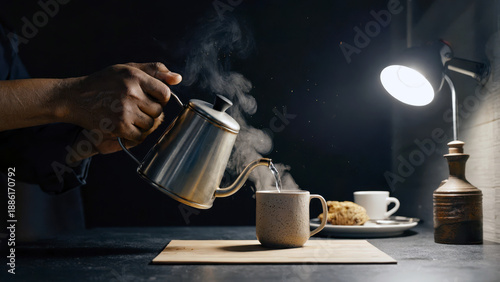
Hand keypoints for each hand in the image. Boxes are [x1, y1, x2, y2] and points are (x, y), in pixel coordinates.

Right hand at [64, 62, 181, 158]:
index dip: (161, 98)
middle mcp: (131, 92)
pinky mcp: (119, 126)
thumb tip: (178, 79)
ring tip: (131, 116)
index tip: (152, 98)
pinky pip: (139, 136)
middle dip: (151, 111)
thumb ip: (154, 71)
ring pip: (150, 124)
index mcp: (135, 76)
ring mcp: (125, 110)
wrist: (75, 97)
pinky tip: (125, 126)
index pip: (165, 93)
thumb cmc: (104, 82)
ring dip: (144, 124)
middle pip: (158, 111)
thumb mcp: (127, 68)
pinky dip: (135, 134)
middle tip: (137, 108)